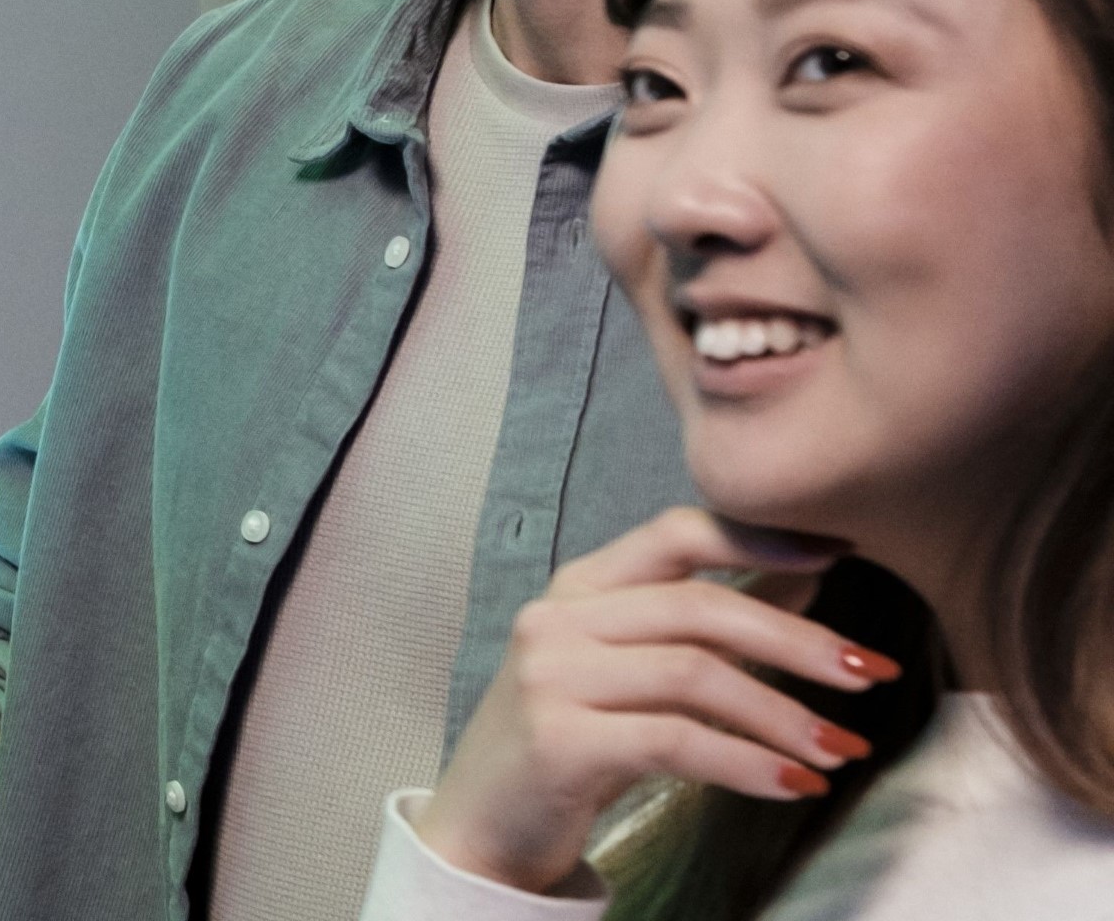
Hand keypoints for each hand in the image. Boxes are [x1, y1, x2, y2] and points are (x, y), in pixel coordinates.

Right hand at [413, 506, 890, 893]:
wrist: (484, 824)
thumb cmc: (573, 740)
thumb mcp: (632, 671)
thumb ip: (703, 625)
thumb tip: (806, 582)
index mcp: (580, 585)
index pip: (676, 533)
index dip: (760, 538)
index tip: (843, 553)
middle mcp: (558, 616)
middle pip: (696, 607)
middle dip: (797, 641)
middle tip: (873, 674)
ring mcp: (552, 675)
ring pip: (691, 674)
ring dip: (783, 714)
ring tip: (844, 750)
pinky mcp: (558, 740)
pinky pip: (673, 741)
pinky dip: (746, 762)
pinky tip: (796, 784)